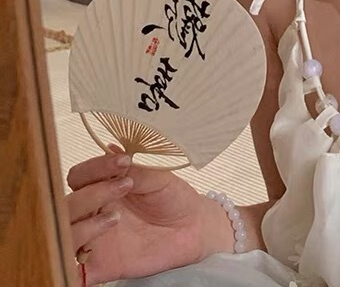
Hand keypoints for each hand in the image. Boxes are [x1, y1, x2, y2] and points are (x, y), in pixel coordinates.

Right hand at [67, 148, 225, 285]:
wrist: (193, 227)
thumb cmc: (174, 198)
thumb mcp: (159, 178)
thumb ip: (135, 169)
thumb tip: (113, 150)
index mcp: (103, 187)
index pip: (79, 176)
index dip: (95, 168)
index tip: (123, 162)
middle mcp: (93, 212)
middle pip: (64, 205)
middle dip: (89, 195)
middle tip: (124, 186)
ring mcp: (94, 240)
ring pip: (63, 237)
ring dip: (82, 227)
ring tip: (115, 218)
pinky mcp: (99, 267)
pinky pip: (72, 274)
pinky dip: (69, 270)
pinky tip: (89, 257)